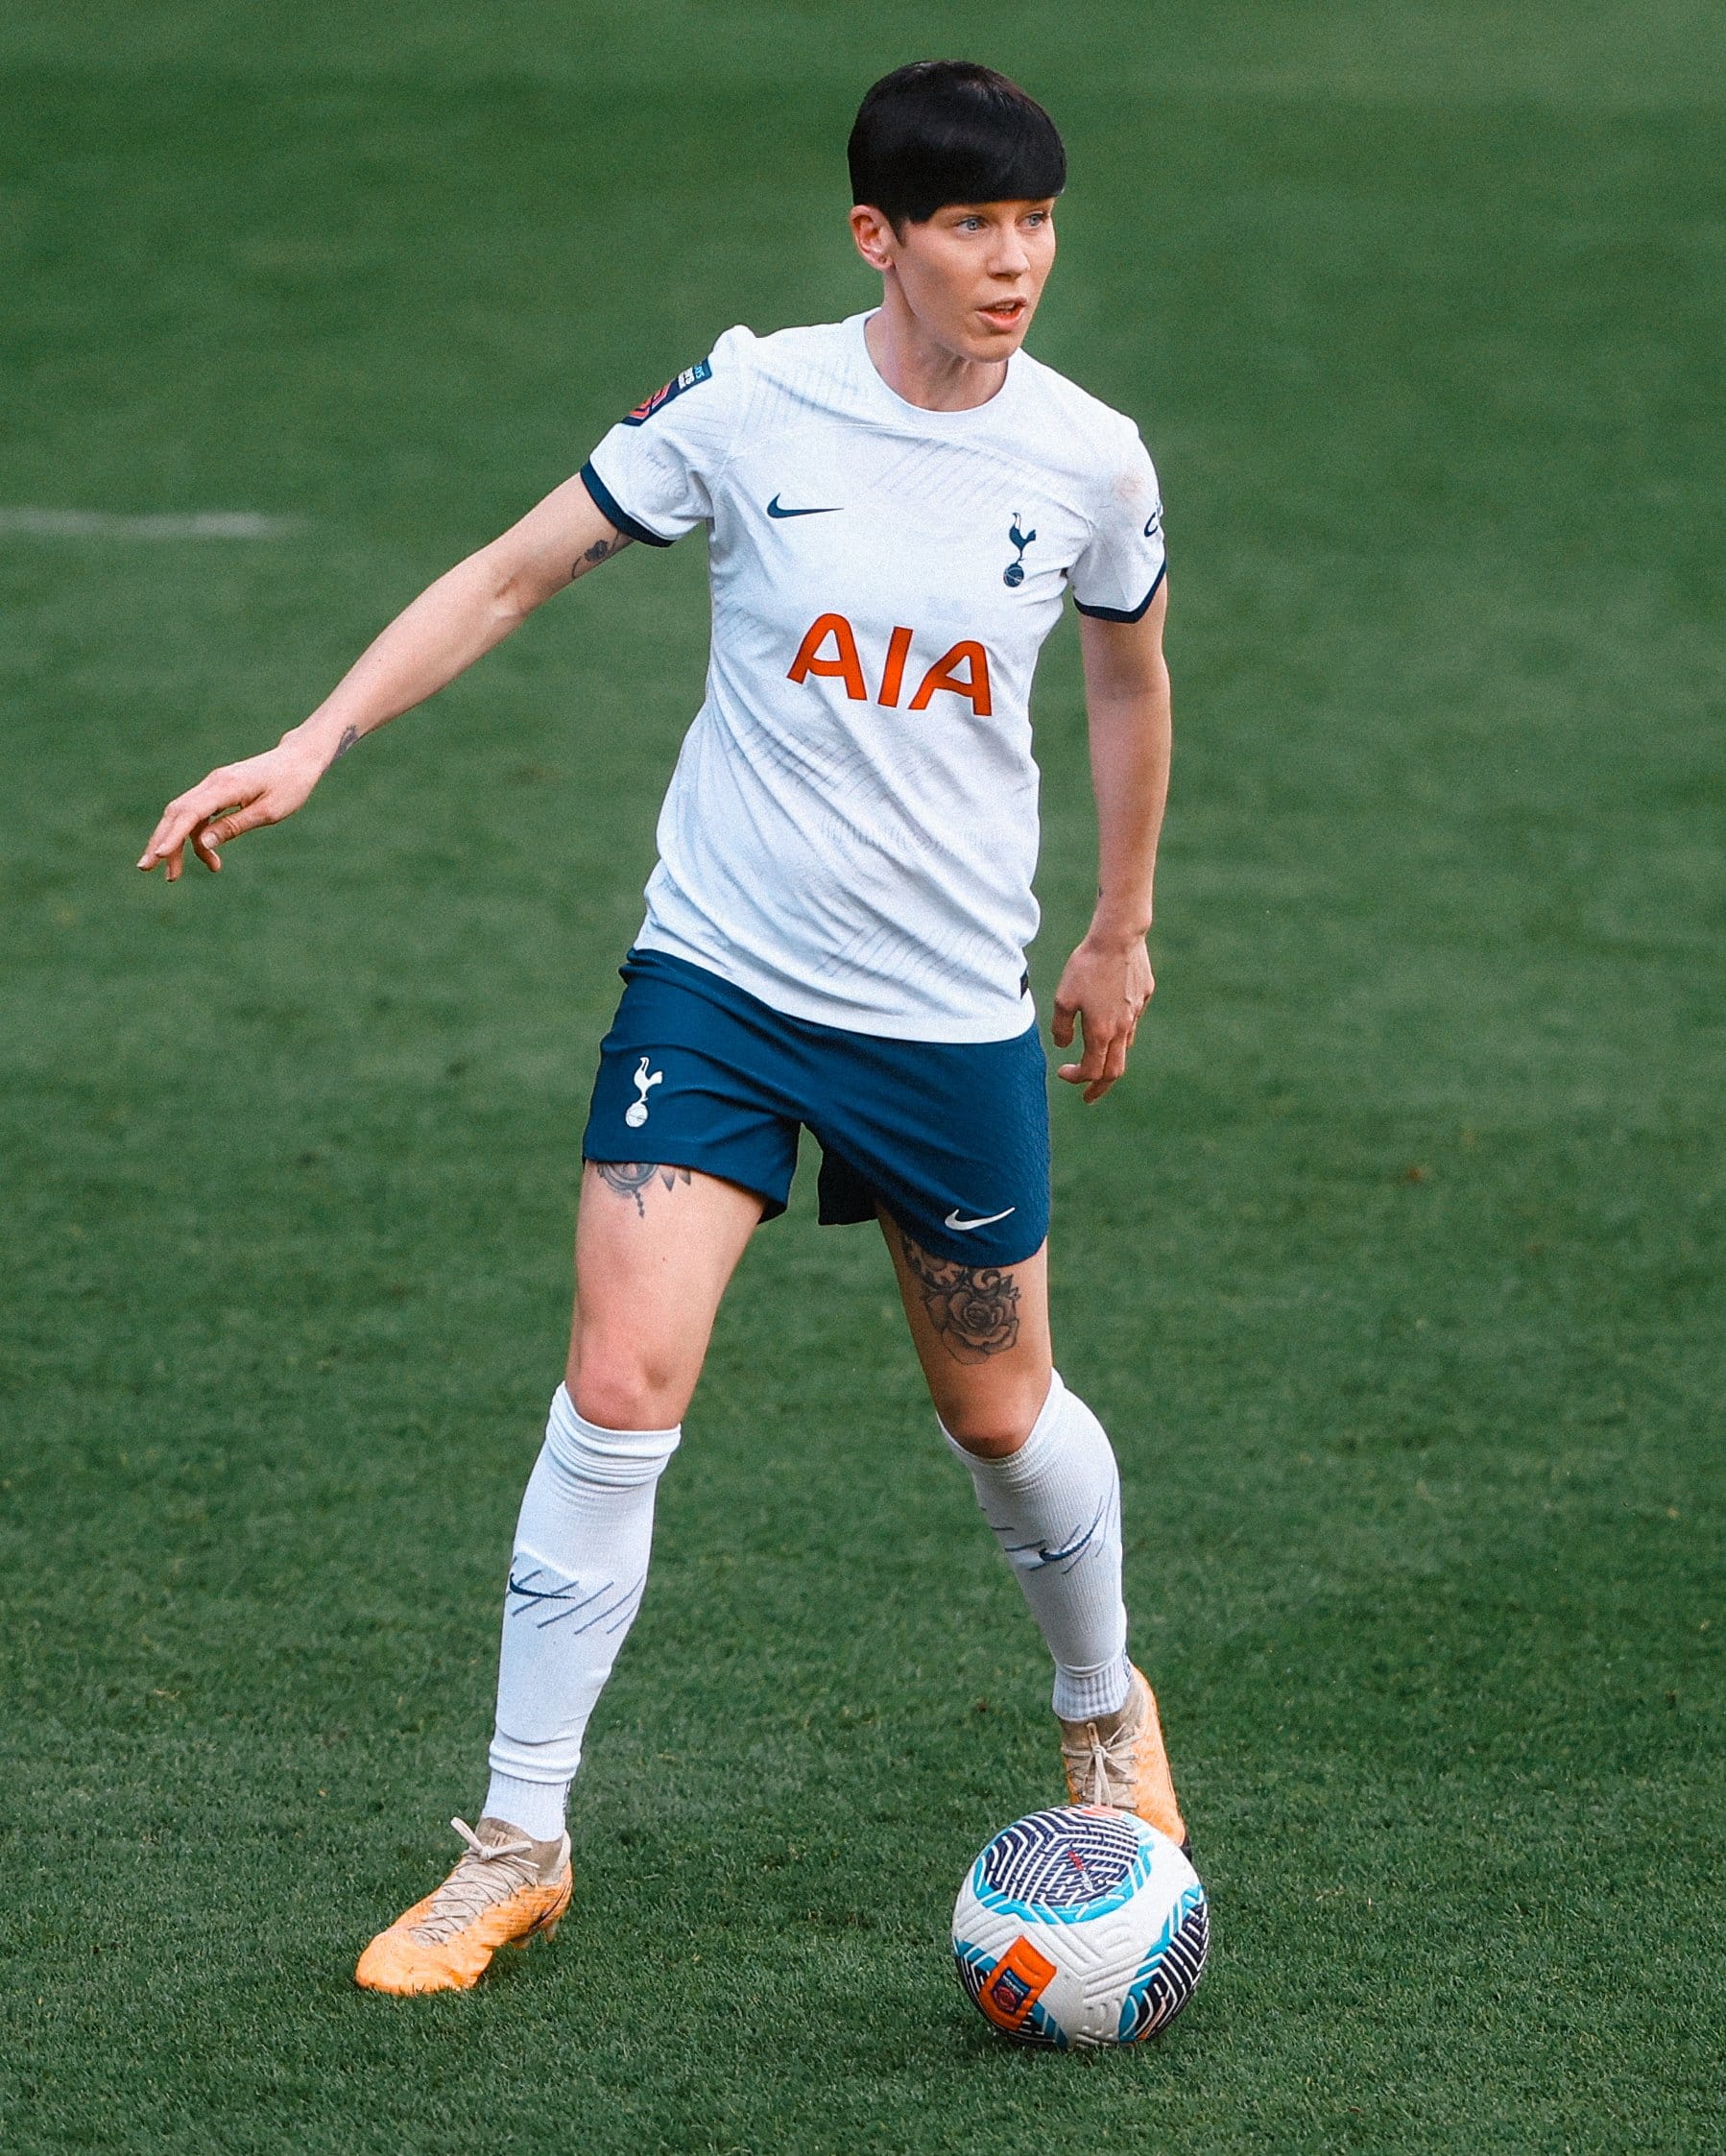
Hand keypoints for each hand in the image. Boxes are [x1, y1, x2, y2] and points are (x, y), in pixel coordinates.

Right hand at [136, 737, 328, 879]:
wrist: (298, 759)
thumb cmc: (290, 785)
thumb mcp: (269, 812)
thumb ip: (235, 826)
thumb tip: (204, 843)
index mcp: (225, 787)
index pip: (190, 813)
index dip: (171, 835)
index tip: (158, 856)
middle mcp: (212, 784)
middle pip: (176, 814)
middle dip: (160, 841)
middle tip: (147, 869)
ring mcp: (212, 786)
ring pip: (183, 816)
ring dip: (176, 845)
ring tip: (174, 875)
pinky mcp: (217, 792)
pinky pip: (197, 816)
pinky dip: (196, 838)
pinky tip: (209, 859)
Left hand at [1050, 933, 1154, 1103]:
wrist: (1119, 937)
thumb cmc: (1087, 966)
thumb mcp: (1063, 998)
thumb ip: (1062, 1027)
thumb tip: (1064, 1045)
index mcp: (1102, 1032)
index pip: (1092, 1071)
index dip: (1076, 1078)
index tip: (1063, 1073)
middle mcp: (1123, 1028)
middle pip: (1115, 1071)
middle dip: (1100, 1087)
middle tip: (1088, 1095)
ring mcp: (1136, 1012)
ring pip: (1125, 1046)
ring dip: (1110, 1058)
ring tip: (1096, 1057)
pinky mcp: (1143, 996)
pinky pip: (1131, 1021)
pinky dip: (1119, 1031)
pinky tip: (1109, 1019)